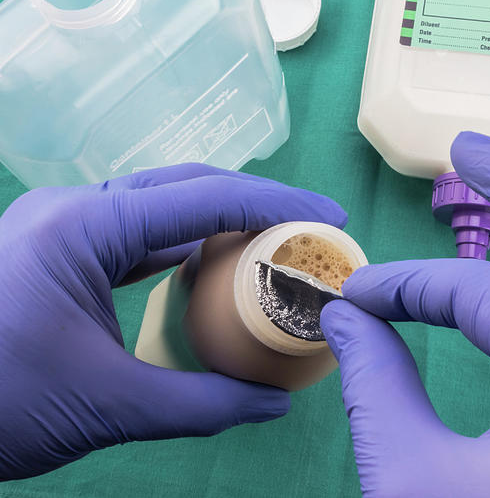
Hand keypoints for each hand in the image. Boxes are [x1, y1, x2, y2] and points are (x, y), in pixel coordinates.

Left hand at [0, 164, 346, 479]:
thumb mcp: (107, 405)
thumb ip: (202, 402)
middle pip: (188, 185)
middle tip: (311, 231)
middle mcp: (74, 209)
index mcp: (84, 226)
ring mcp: (62, 227)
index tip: (331, 220)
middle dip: (256, 204)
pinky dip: (186, 246)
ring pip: (163, 204)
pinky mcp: (58, 252)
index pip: (205, 197)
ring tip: (275, 246)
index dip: (279, 206)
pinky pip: (138, 233)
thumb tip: (276, 405)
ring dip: (222, 222)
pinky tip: (218, 266)